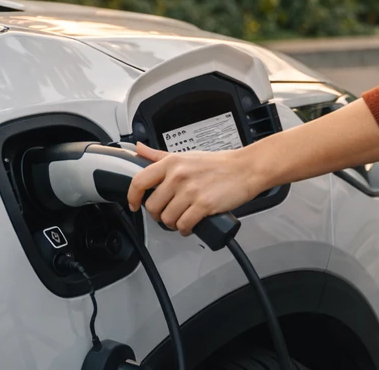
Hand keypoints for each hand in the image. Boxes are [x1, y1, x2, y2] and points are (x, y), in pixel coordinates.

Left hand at [126, 143, 263, 236]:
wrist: (245, 169)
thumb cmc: (218, 164)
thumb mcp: (185, 155)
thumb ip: (158, 155)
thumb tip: (139, 149)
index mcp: (171, 163)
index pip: (139, 181)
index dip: (132, 197)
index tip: (134, 204)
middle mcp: (178, 176)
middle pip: (153, 206)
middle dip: (158, 215)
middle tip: (167, 214)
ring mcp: (190, 191)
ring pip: (167, 219)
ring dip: (172, 224)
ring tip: (181, 219)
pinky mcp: (203, 205)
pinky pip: (184, 225)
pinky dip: (185, 229)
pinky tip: (190, 225)